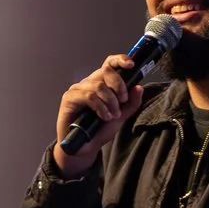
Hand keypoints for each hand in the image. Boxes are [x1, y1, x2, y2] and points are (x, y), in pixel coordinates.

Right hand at [52, 54, 145, 175]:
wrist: (85, 148)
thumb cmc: (100, 130)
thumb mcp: (121, 116)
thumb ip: (131, 103)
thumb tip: (139, 87)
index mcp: (102, 83)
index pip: (110, 64)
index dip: (120, 60)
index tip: (131, 65)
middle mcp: (89, 83)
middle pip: (106, 70)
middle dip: (119, 85)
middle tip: (123, 101)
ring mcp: (78, 89)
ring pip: (99, 85)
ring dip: (111, 101)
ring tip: (113, 115)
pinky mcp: (69, 98)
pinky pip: (88, 96)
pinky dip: (100, 106)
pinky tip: (104, 116)